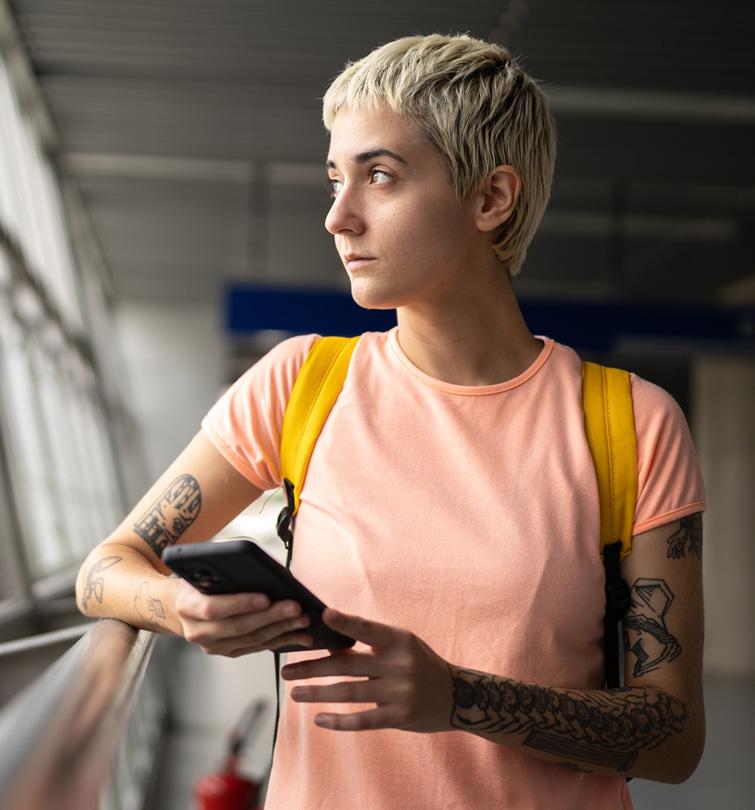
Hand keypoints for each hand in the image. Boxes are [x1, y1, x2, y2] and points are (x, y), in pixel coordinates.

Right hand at [174, 579, 312, 655]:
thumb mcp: (201, 570)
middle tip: (295, 607)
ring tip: (303, 620)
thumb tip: (258, 567)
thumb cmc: (195, 582)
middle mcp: (197, 631)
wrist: (178, 607)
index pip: (213, 608)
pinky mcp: (228, 652)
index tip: (266, 597)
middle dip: (271, 617)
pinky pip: (258, 647)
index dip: (240, 604)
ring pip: (252, 640)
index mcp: (187, 606)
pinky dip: (281, 641)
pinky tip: (299, 634)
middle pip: (238, 627)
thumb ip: (221, 570)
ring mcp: (213, 646)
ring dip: (281, 630)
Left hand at [280, 608, 451, 731]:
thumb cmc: (419, 663)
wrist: (458, 695)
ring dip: (318, 693)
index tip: (322, 615)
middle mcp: (399, 664)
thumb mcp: (402, 644)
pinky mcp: (399, 717)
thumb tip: (328, 634)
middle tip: (286, 671)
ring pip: (349, 692)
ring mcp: (399, 692)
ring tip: (295, 693)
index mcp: (398, 640)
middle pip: (347, 665)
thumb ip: (371, 641)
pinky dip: (339, 721)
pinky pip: (362, 720)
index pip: (366, 628)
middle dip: (313, 668)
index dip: (344, 622)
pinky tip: (319, 719)